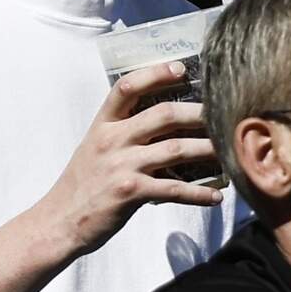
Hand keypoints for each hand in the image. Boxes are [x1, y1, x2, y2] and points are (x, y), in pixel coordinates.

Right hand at [45, 63, 225, 255]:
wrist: (59, 222)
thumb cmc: (82, 185)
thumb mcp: (95, 148)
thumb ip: (122, 132)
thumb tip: (165, 123)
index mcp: (103, 125)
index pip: (127, 87)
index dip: (155, 74)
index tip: (181, 69)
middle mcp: (112, 140)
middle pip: (164, 114)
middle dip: (198, 113)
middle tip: (224, 115)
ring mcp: (122, 165)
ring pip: (177, 149)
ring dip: (209, 151)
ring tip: (231, 153)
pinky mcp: (130, 192)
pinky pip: (174, 188)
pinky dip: (199, 193)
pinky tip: (216, 197)